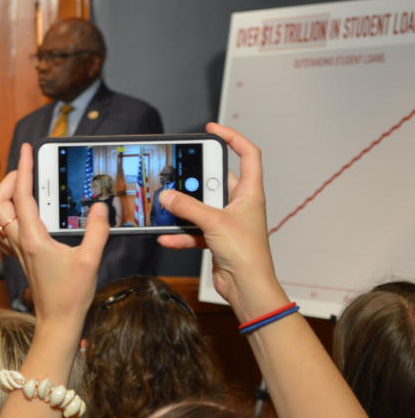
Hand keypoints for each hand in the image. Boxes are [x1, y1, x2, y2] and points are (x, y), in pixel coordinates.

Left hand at [0, 143, 108, 324]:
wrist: (58, 321)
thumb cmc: (72, 294)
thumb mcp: (91, 259)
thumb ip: (96, 230)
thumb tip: (100, 207)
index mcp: (32, 238)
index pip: (21, 195)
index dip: (23, 168)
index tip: (28, 150)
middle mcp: (19, 242)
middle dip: (8, 180)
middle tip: (27, 170)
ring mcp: (16, 251)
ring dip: (2, 198)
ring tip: (21, 188)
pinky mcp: (19, 258)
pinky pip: (0, 231)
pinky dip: (4, 216)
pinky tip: (20, 214)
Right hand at [156, 123, 277, 308]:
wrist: (247, 287)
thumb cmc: (246, 253)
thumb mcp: (214, 222)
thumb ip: (188, 207)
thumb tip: (167, 196)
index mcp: (250, 192)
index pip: (247, 154)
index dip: (232, 137)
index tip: (212, 129)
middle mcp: (240, 204)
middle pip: (215, 181)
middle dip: (195, 182)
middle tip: (178, 177)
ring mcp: (227, 221)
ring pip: (200, 207)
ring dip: (184, 210)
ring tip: (167, 207)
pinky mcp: (216, 238)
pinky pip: (194, 230)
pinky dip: (180, 234)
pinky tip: (167, 237)